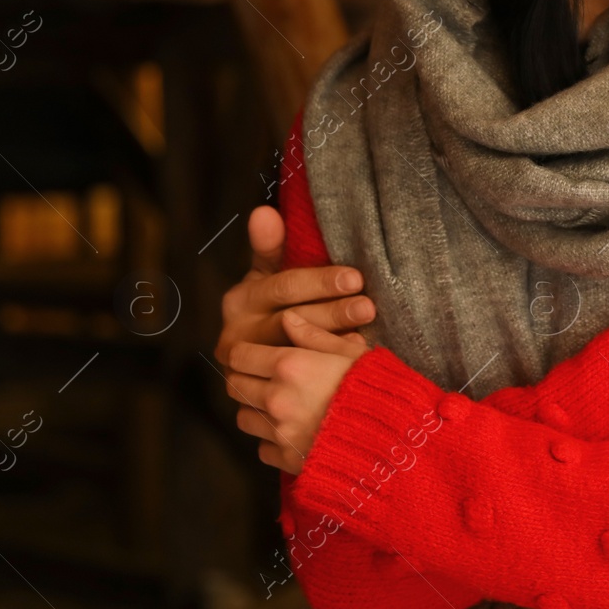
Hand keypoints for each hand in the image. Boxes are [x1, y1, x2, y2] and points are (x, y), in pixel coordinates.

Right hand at [214, 206, 376, 367]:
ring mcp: (246, 369)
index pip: (283, 287)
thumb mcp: (265, 275)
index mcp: (241, 300)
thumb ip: (269, 247)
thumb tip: (263, 212)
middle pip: (292, 322)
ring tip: (366, 336)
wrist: (251, 363)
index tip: (355, 277)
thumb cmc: (270, 306)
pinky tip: (352, 361)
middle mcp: (239, 335)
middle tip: (369, 307)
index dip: (319, 282)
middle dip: (334, 313)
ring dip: (332, 344)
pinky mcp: (260, 396)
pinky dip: (324, 371)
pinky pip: (296, 382)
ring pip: (295, 353)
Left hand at [225, 311, 368, 474]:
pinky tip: (293, 432)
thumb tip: (288, 318)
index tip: (253, 354)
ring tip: (279, 406)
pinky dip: (272, 441)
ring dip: (256, 410)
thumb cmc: (377, 388)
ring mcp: (279, 431)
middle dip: (245, 379)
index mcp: (290, 365)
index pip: (240, 355)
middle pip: (235, 386)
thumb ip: (314, 334)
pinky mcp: (286, 459)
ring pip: (244, 418)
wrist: (393, 437)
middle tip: (263, 378)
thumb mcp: (352, 352)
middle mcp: (277, 398)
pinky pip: (263, 448)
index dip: (244, 353)